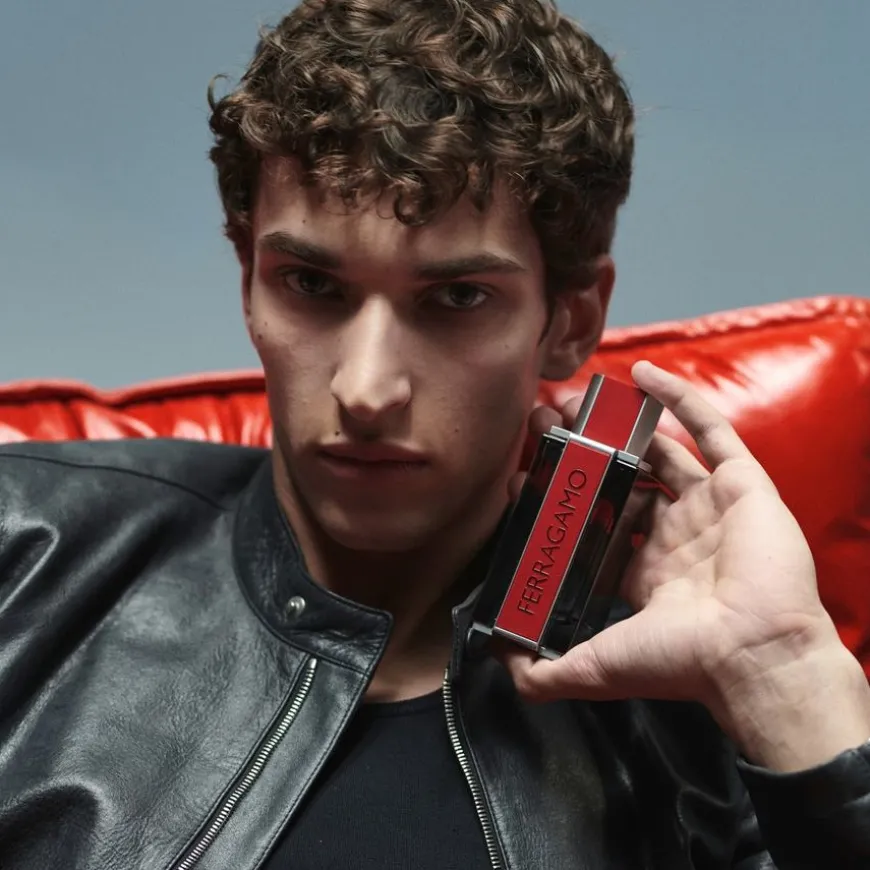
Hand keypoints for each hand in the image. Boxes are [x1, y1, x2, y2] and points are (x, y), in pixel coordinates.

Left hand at [502, 361, 869, 768]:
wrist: (752, 655)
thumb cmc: (681, 661)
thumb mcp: (595, 666)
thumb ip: (543, 674)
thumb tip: (499, 664)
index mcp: (645, 570)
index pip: (596, 521)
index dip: (564, 495)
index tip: (526, 469)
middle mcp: (678, 535)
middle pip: (625, 477)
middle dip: (586, 448)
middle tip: (548, 420)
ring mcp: (710, 506)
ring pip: (663, 449)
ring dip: (623, 422)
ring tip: (580, 397)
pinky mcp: (742, 484)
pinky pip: (712, 429)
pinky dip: (680, 399)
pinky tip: (642, 375)